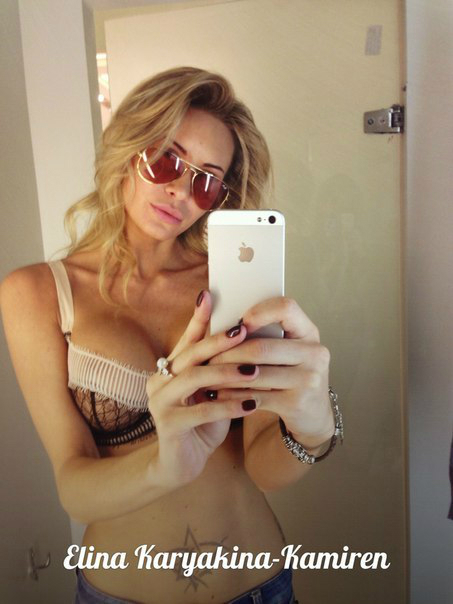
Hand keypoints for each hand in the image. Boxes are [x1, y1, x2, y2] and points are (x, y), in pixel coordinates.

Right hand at [146, 291, 258, 487]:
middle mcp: (160, 380)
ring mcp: (159, 402)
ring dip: (226, 373)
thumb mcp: (212, 391)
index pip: (186, 338)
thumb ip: (219, 367)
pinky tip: (250, 404)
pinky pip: (200, 411)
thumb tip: (248, 337)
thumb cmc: (202, 421)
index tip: (210, 295)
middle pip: (190, 354)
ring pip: (194, 379)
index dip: (199, 318)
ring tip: (254, 370)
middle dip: (218, 341)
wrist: (181, 464)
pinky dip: (227, 406)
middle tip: (244, 331)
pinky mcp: (167, 426)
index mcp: (170, 368)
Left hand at [208, 297, 334, 448]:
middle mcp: (315, 353)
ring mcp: (308, 379)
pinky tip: (218, 395)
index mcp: (309, 332)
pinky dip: (232, 396)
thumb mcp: (288, 351)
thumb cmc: (291, 375)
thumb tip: (223, 322)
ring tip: (207, 377)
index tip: (237, 324)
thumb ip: (266, 334)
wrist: (313, 415)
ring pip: (255, 373)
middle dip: (228, 353)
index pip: (287, 308)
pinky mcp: (297, 403)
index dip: (259, 313)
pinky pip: (255, 396)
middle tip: (207, 358)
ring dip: (225, 376)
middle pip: (262, 346)